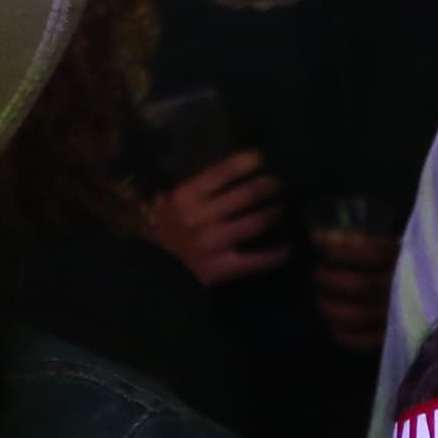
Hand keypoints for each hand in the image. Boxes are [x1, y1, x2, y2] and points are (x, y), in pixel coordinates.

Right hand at [143, 151, 288, 284]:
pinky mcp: (226, 267)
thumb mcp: (161, 211)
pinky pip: (259, 259)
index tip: (259, 158)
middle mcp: (203, 217)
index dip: (243, 163)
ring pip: (257, 222)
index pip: (220, 173)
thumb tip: (196, 181)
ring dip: (274, 214)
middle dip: (267, 186)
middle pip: (246, 195)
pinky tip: (288, 247)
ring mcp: (217, 242)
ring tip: (282, 210)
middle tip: (277, 184)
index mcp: (185, 199)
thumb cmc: (156, 241)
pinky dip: (277, 253)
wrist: (150, 279)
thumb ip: (177, 196)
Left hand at [309, 226, 400, 357]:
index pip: (368, 249)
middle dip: (332, 279)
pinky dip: (350, 338)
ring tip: (321, 301)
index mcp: (408, 257)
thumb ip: (392, 237)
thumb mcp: (419, 241)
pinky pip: (371, 340)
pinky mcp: (402, 334)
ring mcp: (402, 311)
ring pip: (361, 313)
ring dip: (335, 309)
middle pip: (360, 284)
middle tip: (317, 274)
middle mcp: (404, 284)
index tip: (316, 238)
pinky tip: (336, 331)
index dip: (340, 245)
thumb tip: (344, 229)